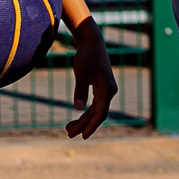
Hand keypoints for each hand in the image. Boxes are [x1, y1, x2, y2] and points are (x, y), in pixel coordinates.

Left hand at [62, 19, 115, 139]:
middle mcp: (109, 91)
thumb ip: (80, 91)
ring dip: (83, 120)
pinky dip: (85, 111)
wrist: (91, 42)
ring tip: (68, 129)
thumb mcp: (81, 73)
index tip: (83, 136)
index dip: (92, 125)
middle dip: (84, 125)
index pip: (100, 113)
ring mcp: (106, 90)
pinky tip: (76, 117)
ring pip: (95, 110)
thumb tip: (78, 108)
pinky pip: (94, 104)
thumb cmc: (86, 56)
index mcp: (107, 89)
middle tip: (69, 134)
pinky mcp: (100, 87)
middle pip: (97, 114)